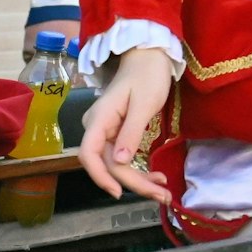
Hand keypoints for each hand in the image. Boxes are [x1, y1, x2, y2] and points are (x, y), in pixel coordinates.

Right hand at [77, 48, 174, 203]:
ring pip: (116, 163)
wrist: (149, 56)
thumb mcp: (144, 103)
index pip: (89, 153)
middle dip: (133, 182)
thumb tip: (118, 161)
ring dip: (138, 179)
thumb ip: (131, 132)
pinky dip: (138, 168)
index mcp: (99, 118)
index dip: (100, 176)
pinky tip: (155, 177)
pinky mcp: (116, 133)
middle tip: (161, 196)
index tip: (118, 192)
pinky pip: (122, 155)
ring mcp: (106, 131)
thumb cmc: (147, 74)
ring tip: (162, 191)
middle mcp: (98, 127)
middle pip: (108, 163)